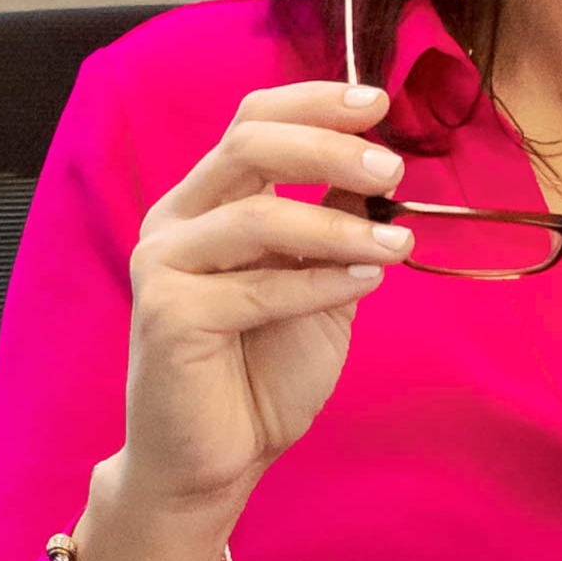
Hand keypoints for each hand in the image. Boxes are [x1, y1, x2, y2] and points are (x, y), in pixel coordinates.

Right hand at [69, 80, 411, 560]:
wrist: (217, 459)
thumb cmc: (264, 370)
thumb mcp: (318, 281)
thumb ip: (336, 223)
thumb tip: (379, 168)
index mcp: (209, 201)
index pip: (254, 121)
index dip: (315, 101)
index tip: (378, 102)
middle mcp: (177, 221)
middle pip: (250, 146)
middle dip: (330, 149)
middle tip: (392, 170)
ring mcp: (163, 265)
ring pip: (260, 217)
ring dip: (341, 228)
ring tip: (398, 247)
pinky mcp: (167, 315)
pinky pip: (258, 287)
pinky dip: (323, 282)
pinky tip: (365, 286)